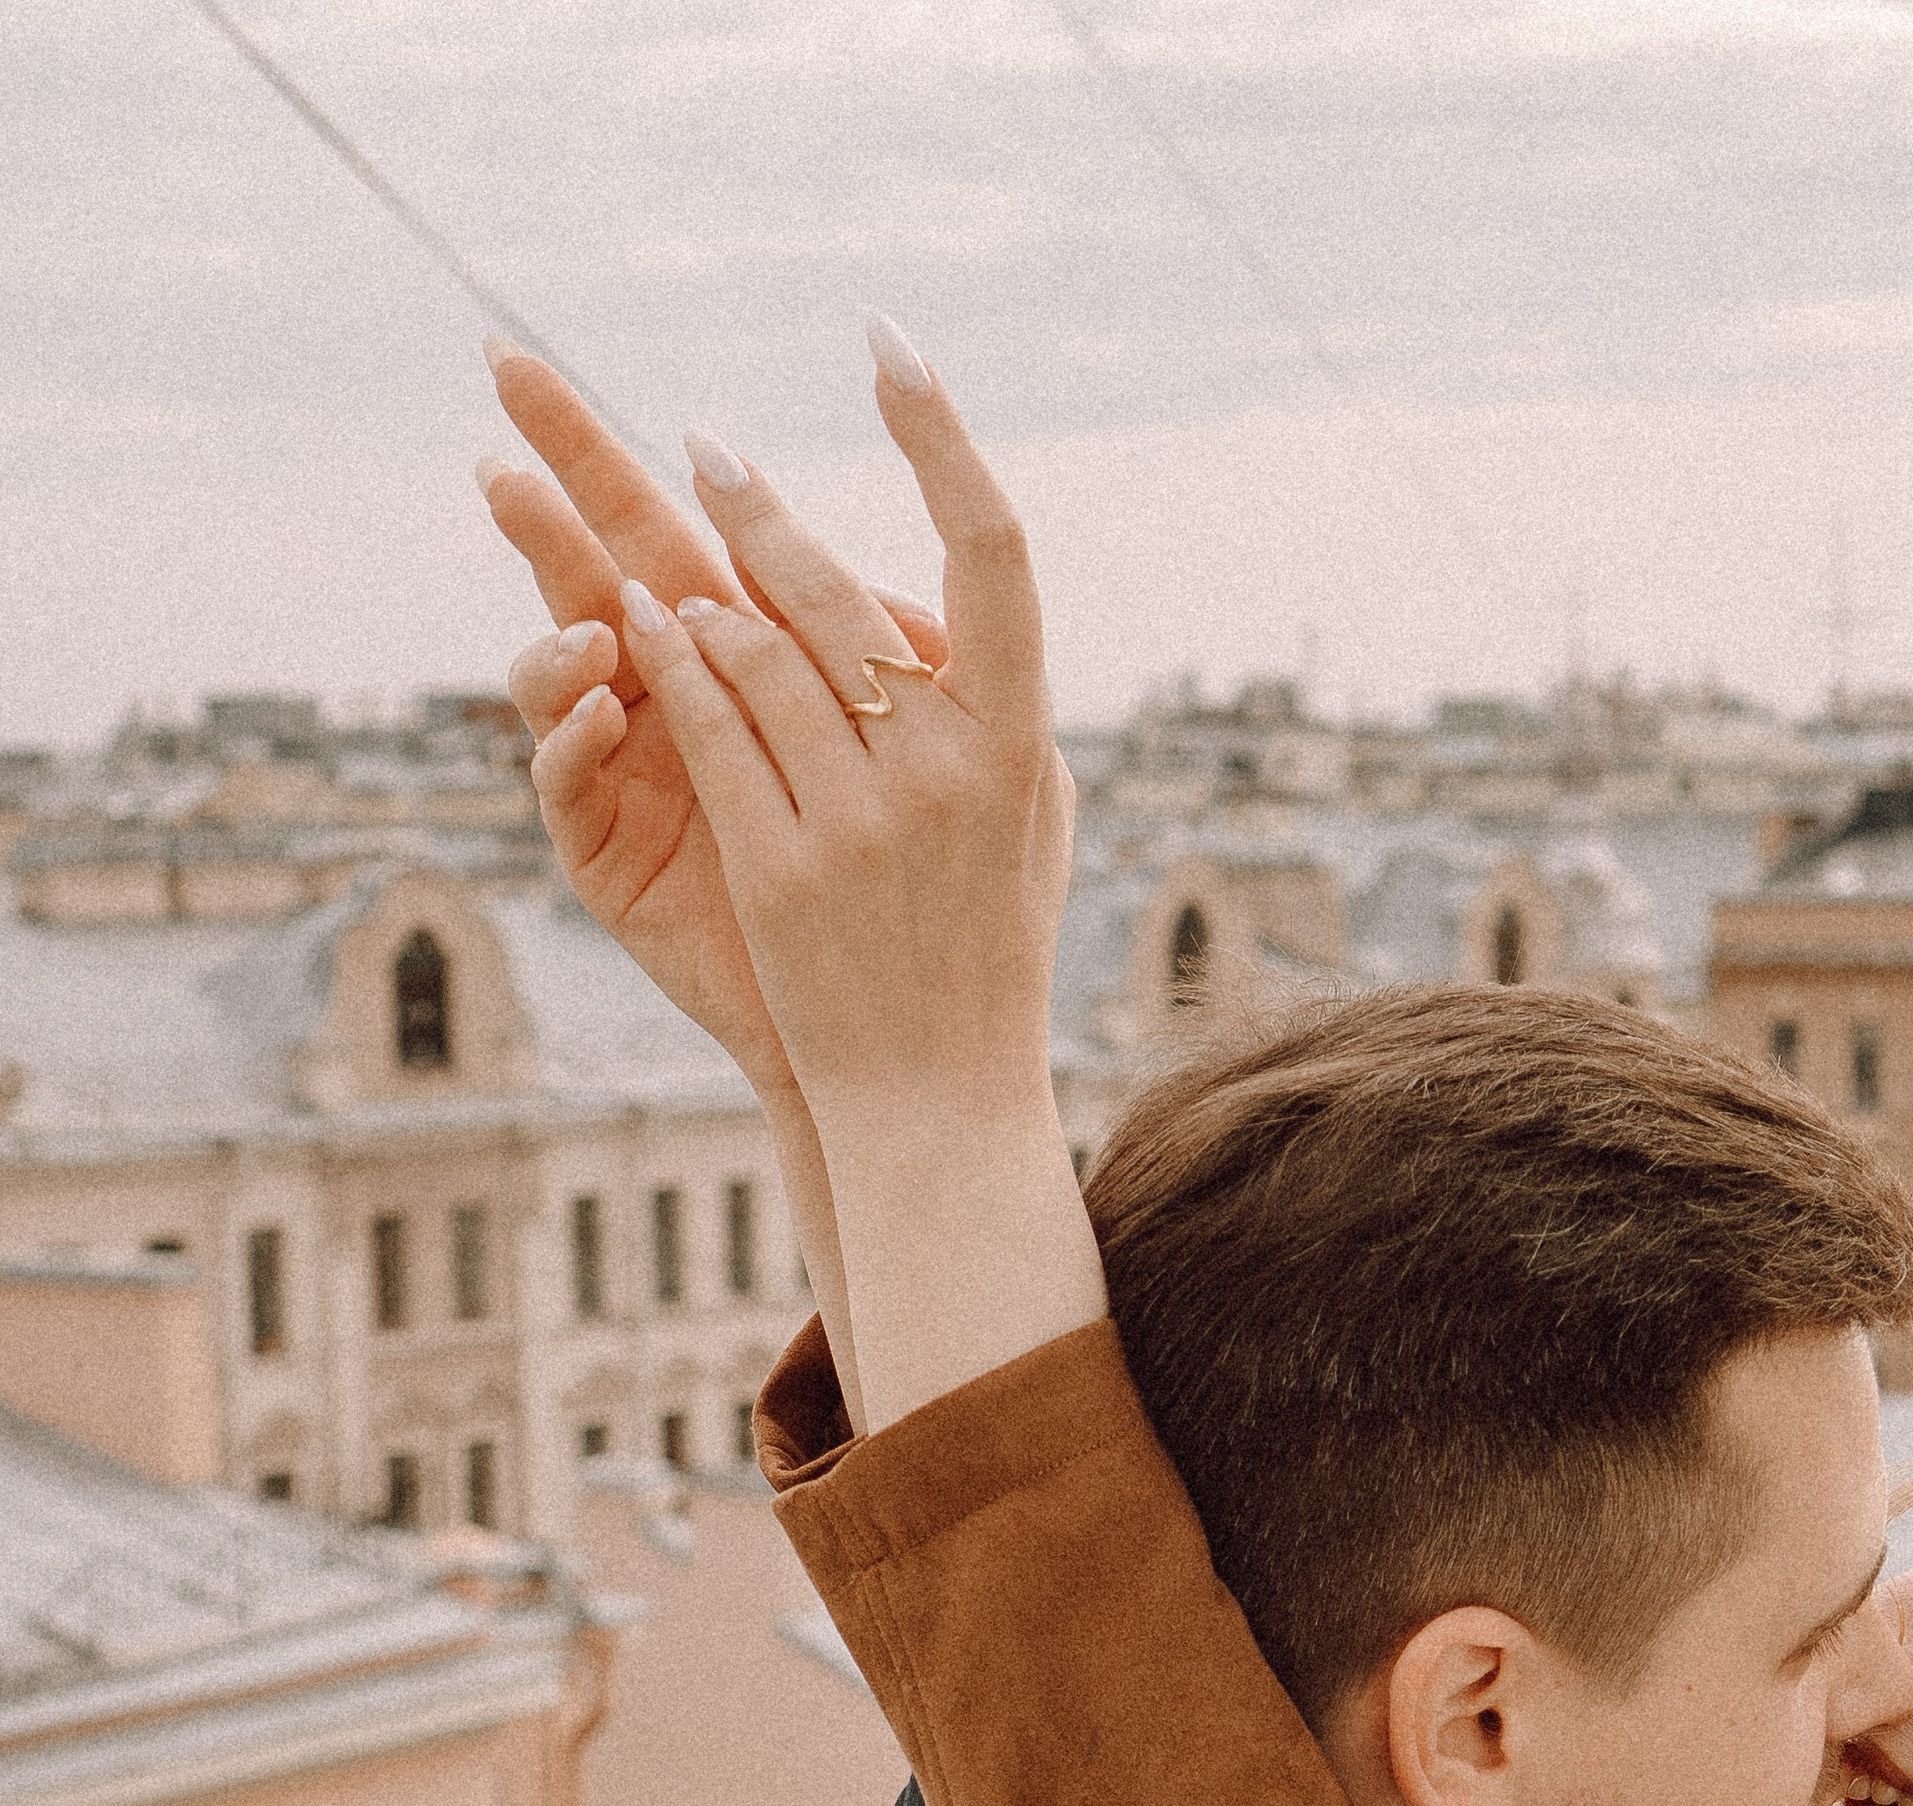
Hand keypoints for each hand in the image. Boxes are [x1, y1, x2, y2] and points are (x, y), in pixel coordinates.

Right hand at [480, 346, 895, 1109]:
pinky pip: (566, 785)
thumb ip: (904, 680)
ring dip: (563, 615)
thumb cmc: (898, 901)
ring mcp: (627, 772)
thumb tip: (914, 608)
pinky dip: (575, 740)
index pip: (688, 535)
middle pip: (604, 562)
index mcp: (745, 663)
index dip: (647, 454)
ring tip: (593, 613)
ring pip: (563, 666)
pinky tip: (599, 707)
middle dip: (557, 468)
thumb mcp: (911, 770)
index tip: (603, 367)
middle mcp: (671, 700)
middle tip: (503, 371)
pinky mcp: (606, 855)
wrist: (876, 1042)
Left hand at [612, 344, 1071, 1135]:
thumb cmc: (987, 950)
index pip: (995, 550)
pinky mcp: (784, 871)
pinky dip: (671, 672)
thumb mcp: (1029, 822)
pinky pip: (715, 736)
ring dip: (699, 596)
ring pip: (759, 658)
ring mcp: (864, 823)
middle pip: (839, 596)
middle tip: (702, 444)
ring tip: (659, 557)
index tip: (892, 349)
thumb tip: (933, 606)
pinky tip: (632, 627)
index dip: (942, 438)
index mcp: (1021, 739)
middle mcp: (949, 770)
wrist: (940, 1099)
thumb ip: (993, 708)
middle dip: (759, 510)